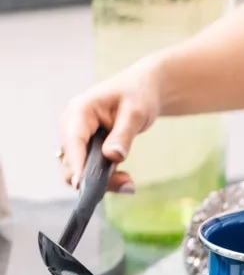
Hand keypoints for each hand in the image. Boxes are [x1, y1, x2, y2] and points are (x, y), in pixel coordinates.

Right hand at [59, 60, 163, 192]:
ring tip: (129, 183)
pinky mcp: (86, 147)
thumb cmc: (137, 95)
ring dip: (103, 180)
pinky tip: (126, 179)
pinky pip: (89, 168)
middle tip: (127, 183)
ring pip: (80, 169)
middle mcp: (72, 125)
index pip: (73, 140)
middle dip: (94, 177)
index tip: (82, 184)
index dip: (76, 163)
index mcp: (80, 110)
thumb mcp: (135, 113)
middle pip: (72, 160)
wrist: (141, 90)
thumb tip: (112, 157)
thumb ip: (123, 135)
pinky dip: (106, 177)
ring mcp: (78, 137)